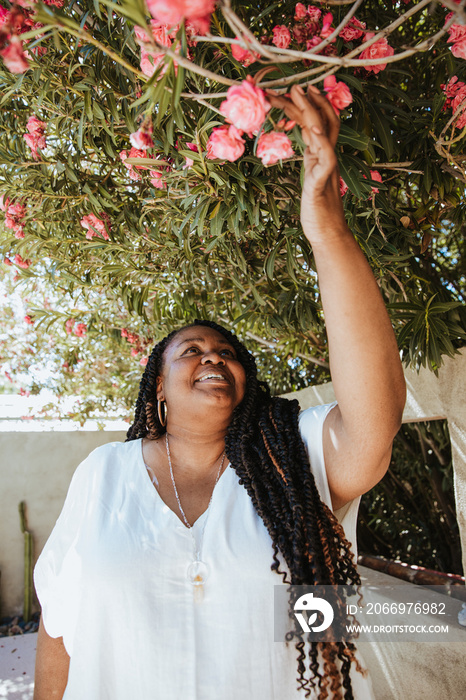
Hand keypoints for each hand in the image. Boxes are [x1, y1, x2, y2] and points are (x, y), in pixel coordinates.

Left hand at [266, 84, 347, 244]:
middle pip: (322, 121)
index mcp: (321, 155)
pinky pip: (325, 159)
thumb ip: (311, 160)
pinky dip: (322, 142)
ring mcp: (326, 168)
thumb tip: (307, 144)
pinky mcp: (322, 182)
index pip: (319, 122)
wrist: (327, 234)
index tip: (297, 87)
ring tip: (299, 93)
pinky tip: (315, 129)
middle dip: (308, 101)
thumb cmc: (317, 209)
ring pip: (323, 133)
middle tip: (294, 83)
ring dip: (311, 111)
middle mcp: (326, 157)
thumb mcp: (311, 177)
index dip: (311, 104)